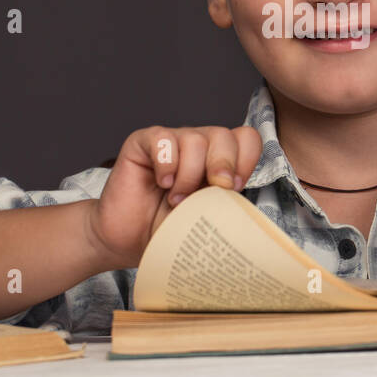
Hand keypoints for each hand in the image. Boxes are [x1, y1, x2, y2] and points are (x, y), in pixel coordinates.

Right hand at [88, 125, 262, 268]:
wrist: (128, 241)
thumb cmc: (169, 229)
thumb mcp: (208, 218)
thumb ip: (228, 202)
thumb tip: (248, 205)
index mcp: (218, 160)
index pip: (246, 139)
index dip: (245, 159)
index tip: (234, 188)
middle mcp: (197, 145)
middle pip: (223, 135)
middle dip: (222, 164)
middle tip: (213, 190)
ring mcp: (171, 141)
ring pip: (194, 139)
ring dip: (189, 174)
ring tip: (176, 199)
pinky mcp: (142, 143)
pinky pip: (163, 139)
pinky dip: (166, 164)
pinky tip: (161, 184)